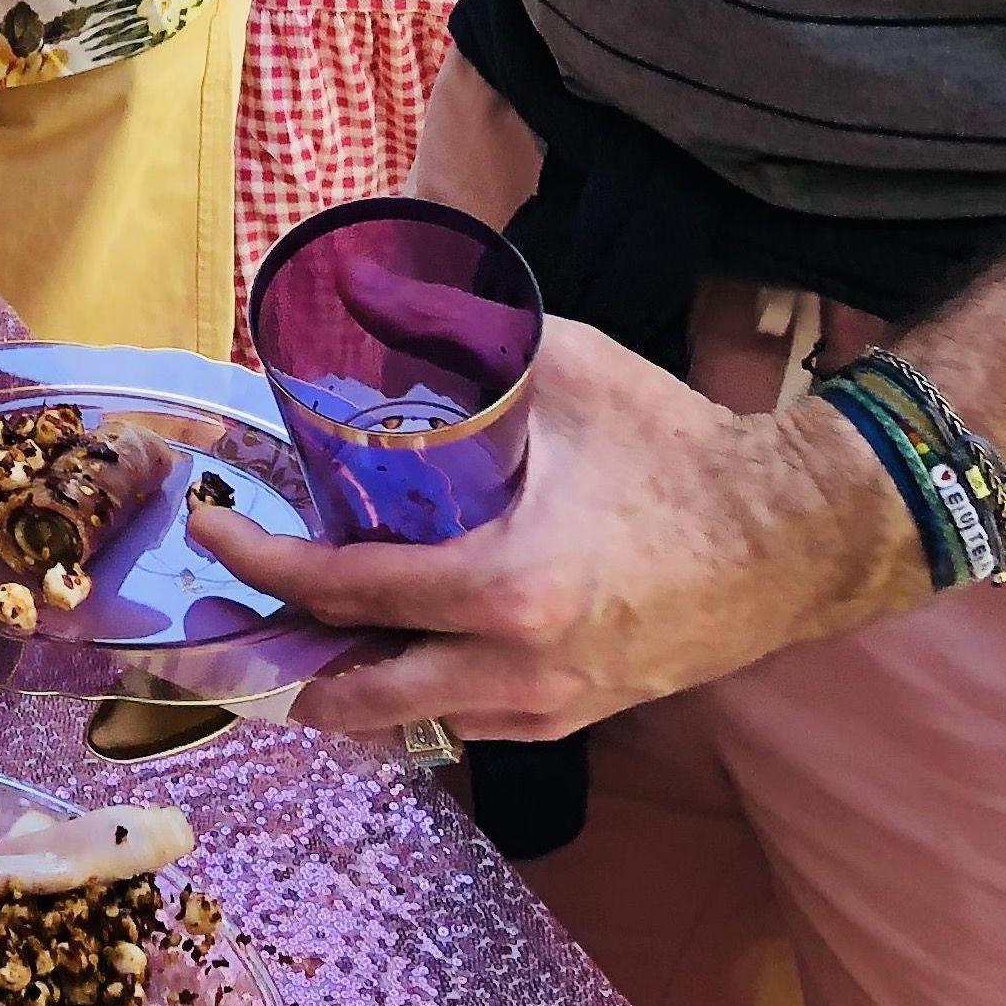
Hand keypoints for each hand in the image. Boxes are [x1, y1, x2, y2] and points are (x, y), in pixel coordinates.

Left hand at [190, 318, 906, 741]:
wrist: (795, 539)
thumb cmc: (676, 447)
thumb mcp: (561, 366)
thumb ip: (454, 325)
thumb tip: (353, 285)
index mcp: (508, 589)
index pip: (347, 590)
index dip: (263, 565)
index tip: (210, 531)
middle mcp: (519, 669)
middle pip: (355, 691)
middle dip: (275, 656)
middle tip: (222, 612)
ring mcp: (548, 705)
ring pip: (407, 718)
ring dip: (336, 679)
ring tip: (280, 626)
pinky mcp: (574, 717)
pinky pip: (460, 719)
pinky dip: (404, 689)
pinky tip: (372, 644)